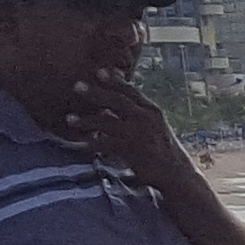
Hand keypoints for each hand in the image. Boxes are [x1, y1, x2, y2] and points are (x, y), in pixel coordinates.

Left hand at [51, 73, 178, 176]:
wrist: (175, 173)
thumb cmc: (162, 148)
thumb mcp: (156, 125)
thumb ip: (139, 111)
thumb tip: (118, 99)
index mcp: (152, 110)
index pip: (131, 90)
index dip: (114, 81)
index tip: (98, 71)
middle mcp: (146, 118)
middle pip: (117, 101)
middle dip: (95, 93)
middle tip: (77, 86)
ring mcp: (138, 134)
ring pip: (106, 122)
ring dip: (86, 120)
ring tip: (69, 119)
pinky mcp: (131, 151)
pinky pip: (105, 144)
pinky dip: (91, 144)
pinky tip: (80, 144)